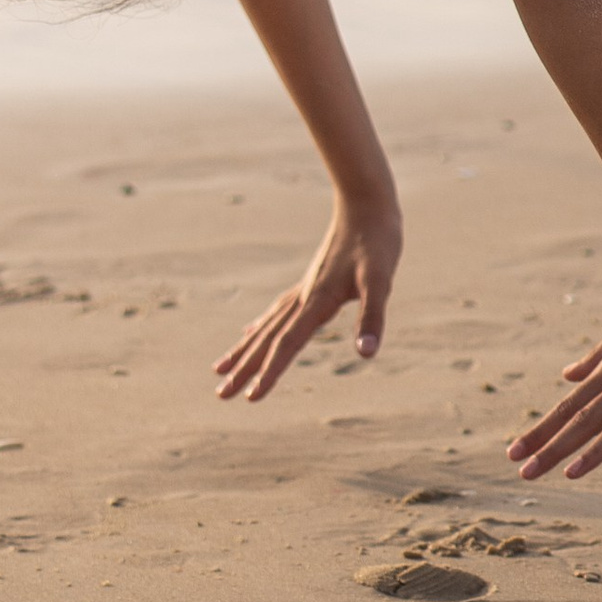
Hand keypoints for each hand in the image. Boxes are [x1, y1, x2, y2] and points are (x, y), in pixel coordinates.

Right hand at [213, 199, 401, 402]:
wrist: (365, 202)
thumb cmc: (377, 241)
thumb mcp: (381, 281)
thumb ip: (372, 318)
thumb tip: (365, 354)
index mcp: (317, 302)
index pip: (287, 345)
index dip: (270, 373)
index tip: (251, 398)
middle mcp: (303, 298)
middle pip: (266, 340)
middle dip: (243, 369)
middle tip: (220, 395)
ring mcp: (303, 289)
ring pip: (265, 326)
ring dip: (244, 350)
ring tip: (219, 368)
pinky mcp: (309, 282)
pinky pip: (276, 311)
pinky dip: (261, 326)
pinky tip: (250, 331)